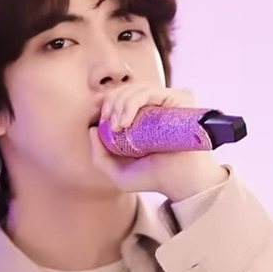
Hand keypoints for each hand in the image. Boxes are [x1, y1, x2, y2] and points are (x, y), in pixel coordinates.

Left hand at [88, 84, 228, 200]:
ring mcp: (168, 101)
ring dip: (119, 105)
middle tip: (109, 125)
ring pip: (135, 88)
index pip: (122, 96)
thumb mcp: (117, 172)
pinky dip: (131, 103)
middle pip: (126, 89)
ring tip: (118, 126)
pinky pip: (149, 91)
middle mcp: (157, 106)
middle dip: (111, 103)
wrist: (180, 182)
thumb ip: (99, 155)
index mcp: (144, 116)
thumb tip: (92, 128)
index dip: (106, 101)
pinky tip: (125, 122)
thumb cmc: (154, 178)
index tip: (98, 116)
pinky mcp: (179, 99)